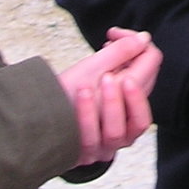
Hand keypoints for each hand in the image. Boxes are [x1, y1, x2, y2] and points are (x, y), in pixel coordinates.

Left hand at [58, 28, 162, 166]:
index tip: (116, 35)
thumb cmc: (68, 90)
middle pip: (141, 116)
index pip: (150, 78)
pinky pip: (92, 138)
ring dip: (112, 103)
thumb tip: (144, 38)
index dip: (141, 55)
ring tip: (103, 79)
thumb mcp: (94, 67)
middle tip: (119, 71)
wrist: (37, 113)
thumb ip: (120, 53)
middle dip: (133, 91)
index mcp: (131, 102)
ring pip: (119, 131)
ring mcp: (105, 145)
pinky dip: (87, 113)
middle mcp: (124, 128)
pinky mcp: (86, 153)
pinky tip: (83, 92)